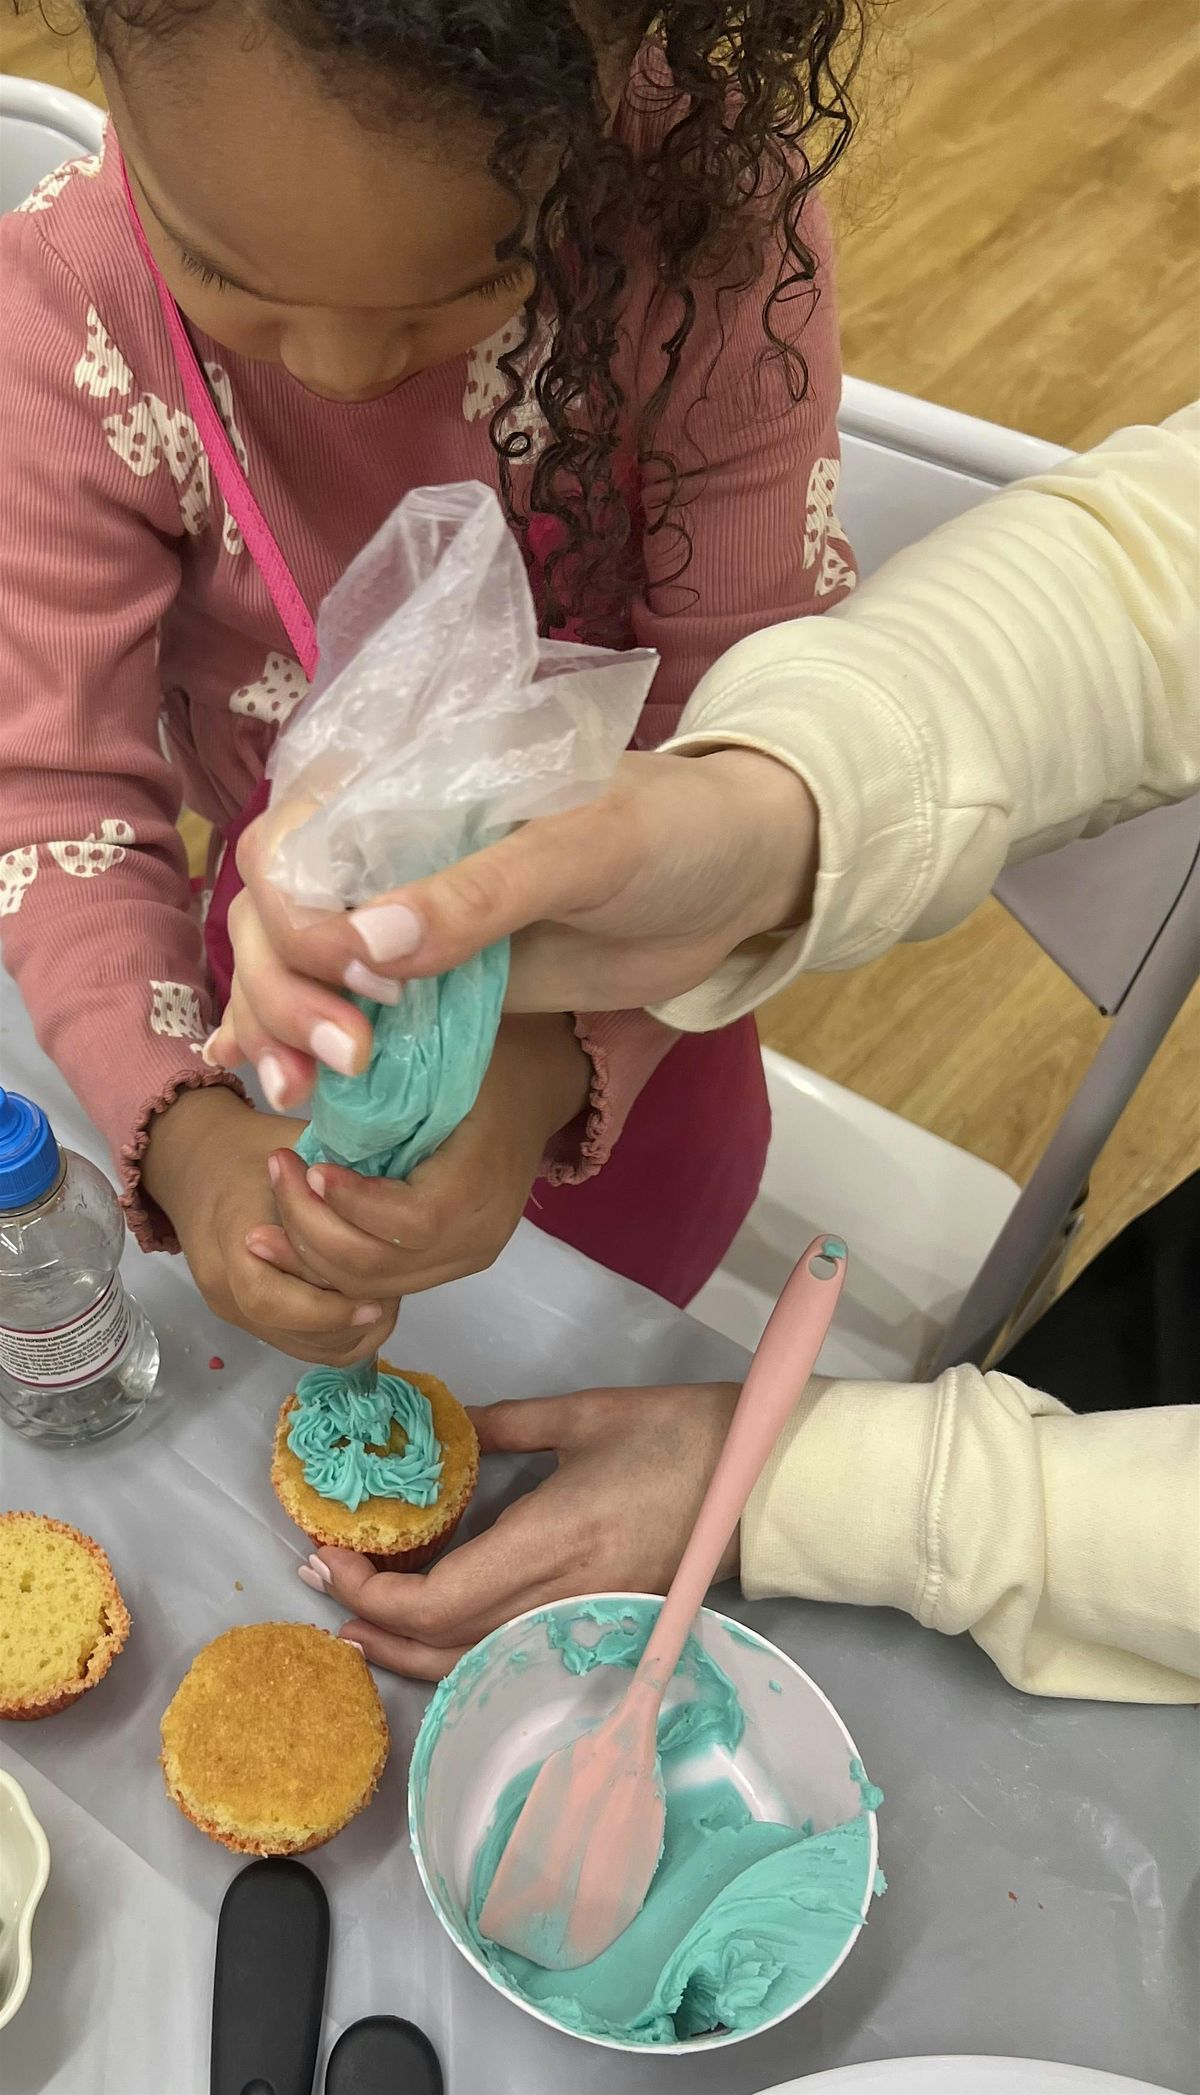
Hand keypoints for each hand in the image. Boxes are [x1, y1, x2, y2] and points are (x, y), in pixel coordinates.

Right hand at [141, 1086, 396, 1363]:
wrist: (198, 1160)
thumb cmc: (255, 1147)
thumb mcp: (298, 1146)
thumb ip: (340, 1182)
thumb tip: (399, 1209)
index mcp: (232, 1229)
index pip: (270, 1297)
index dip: (329, 1308)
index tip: (381, 1298)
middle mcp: (222, 1279)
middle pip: (290, 1330)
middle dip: (350, 1322)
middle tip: (394, 1296)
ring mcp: (228, 1302)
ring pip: (300, 1346)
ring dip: (347, 1332)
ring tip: (383, 1299)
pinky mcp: (241, 1315)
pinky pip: (296, 1343)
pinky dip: (334, 1336)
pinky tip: (361, 1306)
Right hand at [205, 749, 817, 1098]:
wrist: (734, 882)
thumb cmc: (667, 832)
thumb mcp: (586, 850)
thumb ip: (482, 893)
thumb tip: (368, 941)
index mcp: (402, 788)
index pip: (291, 842)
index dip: (295, 915)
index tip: (356, 973)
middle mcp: (381, 852)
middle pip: (271, 917)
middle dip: (281, 990)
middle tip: (341, 1062)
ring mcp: (398, 925)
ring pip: (290, 972)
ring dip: (277, 1031)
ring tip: (300, 1094)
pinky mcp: (430, 988)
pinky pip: (344, 1015)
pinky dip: (300, 1050)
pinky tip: (288, 1093)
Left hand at [242, 1014, 590, 1297]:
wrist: (534, 1091)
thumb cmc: (484, 1068)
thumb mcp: (442, 1067)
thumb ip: (384, 1097)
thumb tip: (310, 1097)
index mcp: (480, 1185)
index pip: (410, 1222)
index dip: (351, 1205)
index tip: (310, 1166)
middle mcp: (476, 1237)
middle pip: (380, 1266)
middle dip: (311, 1229)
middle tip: (275, 1172)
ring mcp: (465, 1258)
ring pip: (371, 1286)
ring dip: (309, 1255)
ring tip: (265, 1216)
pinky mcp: (449, 1265)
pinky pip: (380, 1283)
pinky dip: (330, 1266)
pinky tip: (293, 1237)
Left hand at [302, 1384, 740, 1677]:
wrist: (766, 1482)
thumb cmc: (682, 1435)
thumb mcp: (585, 1414)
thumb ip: (504, 1427)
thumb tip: (441, 1432)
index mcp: (554, 1541)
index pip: (438, 1600)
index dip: (372, 1594)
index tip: (330, 1556)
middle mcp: (563, 1597)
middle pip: (445, 1646)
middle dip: (372, 1626)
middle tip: (323, 1586)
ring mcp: (584, 1621)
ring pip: (475, 1662)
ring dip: (407, 1648)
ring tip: (359, 1619)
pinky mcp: (600, 1626)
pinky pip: (509, 1653)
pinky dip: (457, 1646)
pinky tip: (431, 1622)